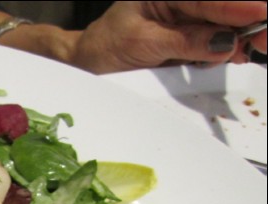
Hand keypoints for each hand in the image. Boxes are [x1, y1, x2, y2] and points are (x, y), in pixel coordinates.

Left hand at [71, 1, 267, 72]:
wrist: (92, 59)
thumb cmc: (108, 44)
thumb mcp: (143, 43)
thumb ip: (185, 41)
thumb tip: (224, 42)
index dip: (241, 7)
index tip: (262, 15)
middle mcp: (184, 0)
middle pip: (228, 7)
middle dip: (250, 20)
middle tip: (262, 40)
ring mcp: (192, 14)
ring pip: (230, 22)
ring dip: (242, 36)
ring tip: (246, 50)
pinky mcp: (194, 32)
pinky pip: (221, 37)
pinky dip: (230, 47)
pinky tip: (234, 53)